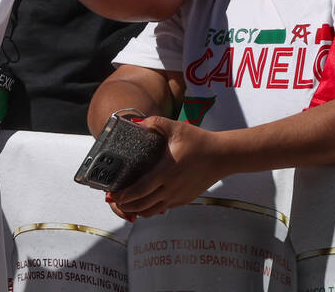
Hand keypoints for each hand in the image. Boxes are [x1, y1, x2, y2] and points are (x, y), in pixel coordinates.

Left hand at [107, 117, 224, 219]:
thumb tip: (136, 123)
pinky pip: (162, 209)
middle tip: (115, 199)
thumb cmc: (200, 142)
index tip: (112, 194)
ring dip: (136, 210)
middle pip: (140, 205)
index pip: (138, 191)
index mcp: (166, 172)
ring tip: (127, 204)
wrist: (222, 156)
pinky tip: (145, 202)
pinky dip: (150, 209)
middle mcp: (170, 188)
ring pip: (150, 211)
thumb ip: (155, 123)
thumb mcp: (178, 128)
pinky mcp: (184, 200)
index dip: (122, 196)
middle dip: (124, 205)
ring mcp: (177, 196)